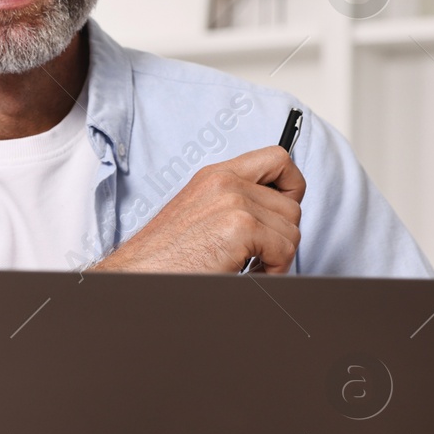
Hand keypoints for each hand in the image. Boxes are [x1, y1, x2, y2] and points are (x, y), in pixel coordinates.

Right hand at [95, 145, 305, 274]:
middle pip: (291, 203)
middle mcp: (225, 181)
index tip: (282, 214)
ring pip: (292, 229)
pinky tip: (248, 273)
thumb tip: (277, 211)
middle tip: (258, 255)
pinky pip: (285, 249)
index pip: (278, 158)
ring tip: (249, 266)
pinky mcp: (241, 227)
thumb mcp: (200, 214)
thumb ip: (234, 202)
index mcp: (215, 175)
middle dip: (282, 235)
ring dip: (278, 256)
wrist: (140, 274)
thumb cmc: (167, 256)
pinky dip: (274, 270)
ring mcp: (234, 201)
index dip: (292, 186)